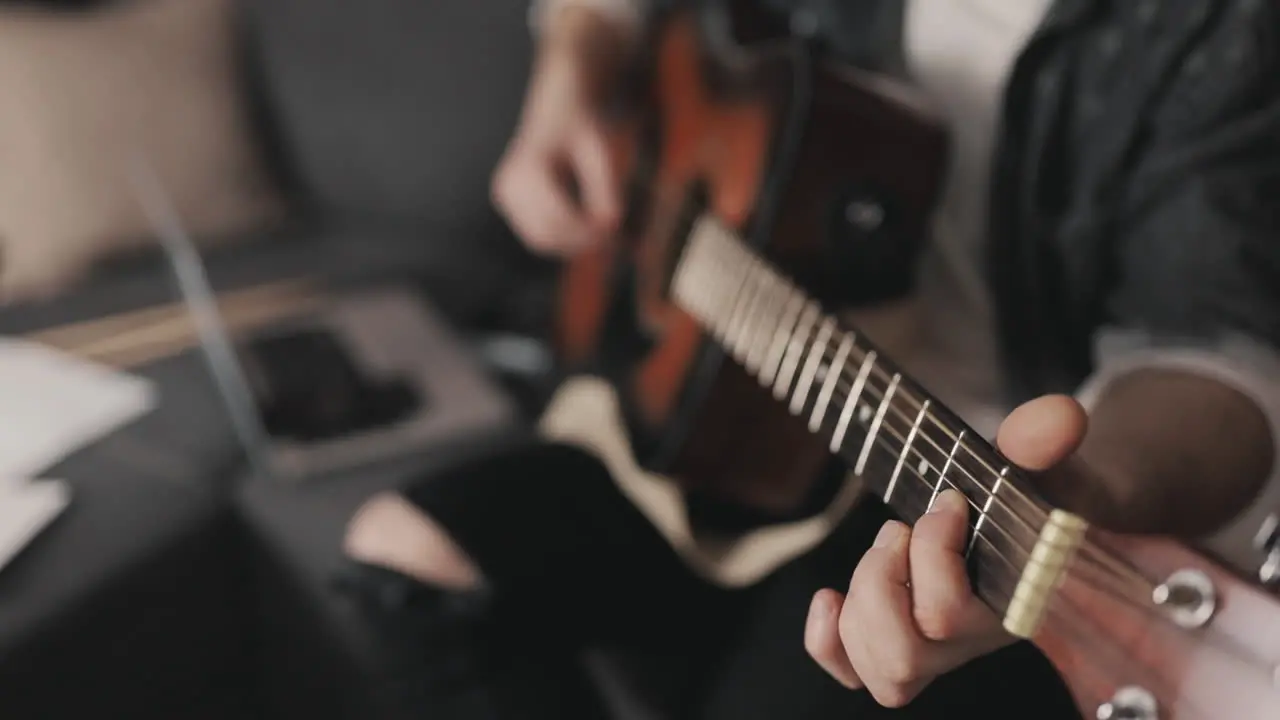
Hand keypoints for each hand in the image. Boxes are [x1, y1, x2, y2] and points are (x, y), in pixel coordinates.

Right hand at [490, 8, 627, 255]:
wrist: (557, 106)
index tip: (616, 232)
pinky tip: (584, 222)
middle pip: (546, 235)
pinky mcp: (508, 203)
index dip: (587, 234)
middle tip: (613, 237)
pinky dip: (562, 236)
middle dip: (580, 242)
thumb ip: (605, 188)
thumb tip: (611, 226)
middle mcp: (508, 184)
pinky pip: (536, 234)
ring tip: (601, 229)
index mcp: (528, 168)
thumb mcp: (601, 151)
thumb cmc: (582, 125)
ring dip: (571, 242)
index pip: (557, 220)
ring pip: (540, 240)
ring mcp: (504, 195)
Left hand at [803, 394, 1088, 706]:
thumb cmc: (1041, 492)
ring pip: (881, 670)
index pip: (949, 616)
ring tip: (888, 549)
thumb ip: (1044, 440)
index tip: (946, 501)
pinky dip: (830, 642)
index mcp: (1014, 608)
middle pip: (904, 656)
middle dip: (882, 581)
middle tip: (899, 530)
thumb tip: (1054, 418)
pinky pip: (855, 674)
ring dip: (864, 601)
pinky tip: (830, 600)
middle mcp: (976, 642)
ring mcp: (939, 651)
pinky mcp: (905, 645)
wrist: (1046, 516)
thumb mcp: (1044, 460)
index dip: (929, 555)